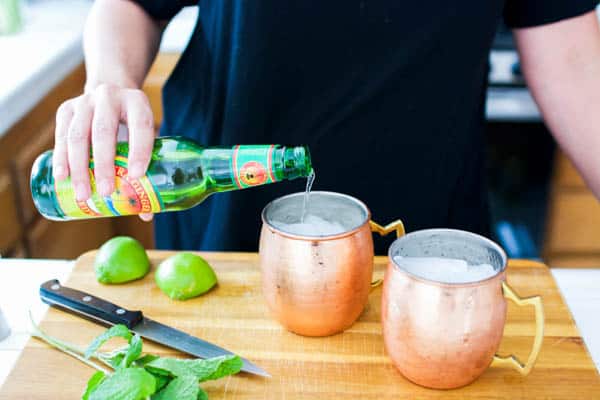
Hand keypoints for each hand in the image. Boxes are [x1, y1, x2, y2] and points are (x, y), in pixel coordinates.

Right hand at [53, 83, 154, 220]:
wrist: (108, 93)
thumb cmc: (131, 124)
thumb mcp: (144, 135)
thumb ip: (148, 168)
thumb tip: (147, 213)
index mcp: (137, 102)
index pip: (141, 125)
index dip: (140, 150)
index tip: (136, 176)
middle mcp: (109, 97)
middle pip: (104, 132)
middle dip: (103, 165)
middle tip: (106, 192)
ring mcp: (85, 102)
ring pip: (78, 136)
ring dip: (79, 168)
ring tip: (83, 194)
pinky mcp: (66, 109)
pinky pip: (61, 136)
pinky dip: (61, 158)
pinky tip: (62, 177)